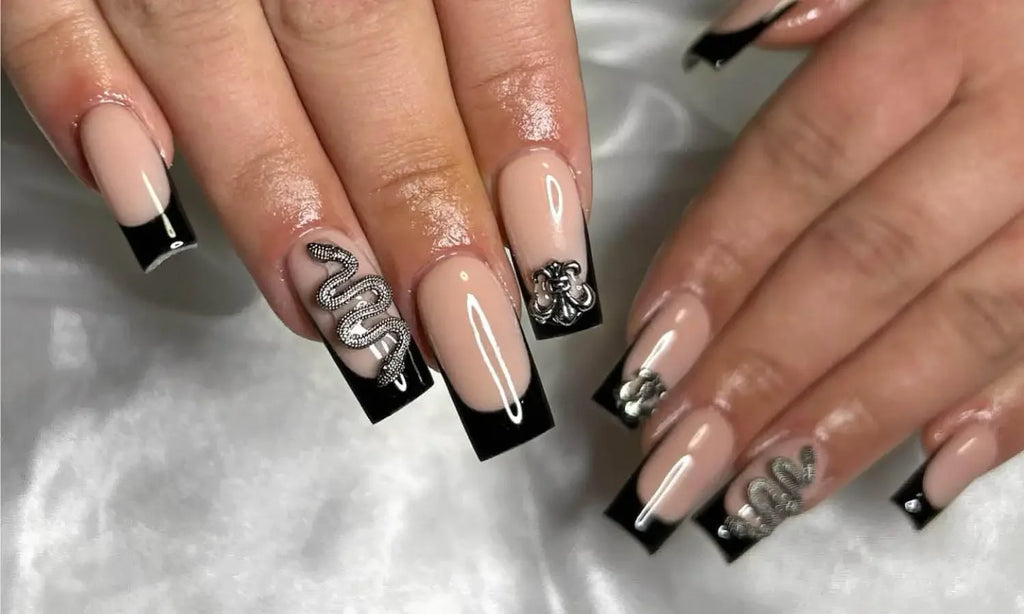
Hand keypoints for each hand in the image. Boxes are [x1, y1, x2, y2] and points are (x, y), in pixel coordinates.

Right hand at [2, 0, 599, 459]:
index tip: (553, 257)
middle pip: (359, 45)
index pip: (489, 4)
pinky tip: (139, 189)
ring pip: (212, 42)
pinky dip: (77, 87)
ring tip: (340, 318)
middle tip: (466, 336)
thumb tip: (537, 153)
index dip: (524, 138)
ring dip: (276, 194)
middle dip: (417, 207)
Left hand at [595, 0, 1023, 556]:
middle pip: (869, 259)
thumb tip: (727, 44)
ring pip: (968, 318)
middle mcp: (1021, 112)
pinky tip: (928, 473)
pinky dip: (1012, 414)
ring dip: (856, 415)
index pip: (803, 160)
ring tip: (761, 492)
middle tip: (680, 455)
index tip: (648, 356)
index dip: (719, 263)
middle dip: (764, 369)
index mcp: (945, 25)